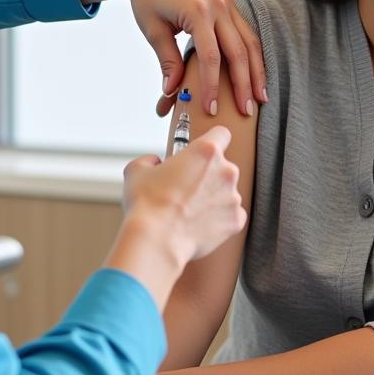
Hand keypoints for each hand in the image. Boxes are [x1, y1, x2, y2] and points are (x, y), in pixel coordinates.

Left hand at [72, 0, 266, 117]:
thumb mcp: (153, 30)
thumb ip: (167, 60)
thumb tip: (171, 92)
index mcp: (198, 11)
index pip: (211, 57)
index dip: (212, 86)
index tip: (211, 109)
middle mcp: (218, 6)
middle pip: (238, 52)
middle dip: (243, 84)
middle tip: (246, 110)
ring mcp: (227, 3)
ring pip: (250, 43)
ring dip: (256, 72)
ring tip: (260, 98)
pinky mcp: (229, 4)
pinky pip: (247, 33)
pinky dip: (253, 56)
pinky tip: (256, 75)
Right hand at [122, 126, 244, 262]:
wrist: (157, 240)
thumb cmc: (147, 204)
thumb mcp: (137, 170)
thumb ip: (150, 160)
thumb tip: (155, 163)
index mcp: (206, 152)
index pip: (221, 134)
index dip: (212, 141)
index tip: (203, 152)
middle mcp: (226, 171)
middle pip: (223, 167)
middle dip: (208, 176)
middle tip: (187, 190)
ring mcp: (234, 197)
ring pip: (226, 192)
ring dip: (213, 198)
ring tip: (189, 212)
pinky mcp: (236, 220)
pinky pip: (230, 215)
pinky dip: (218, 219)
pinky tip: (198, 225)